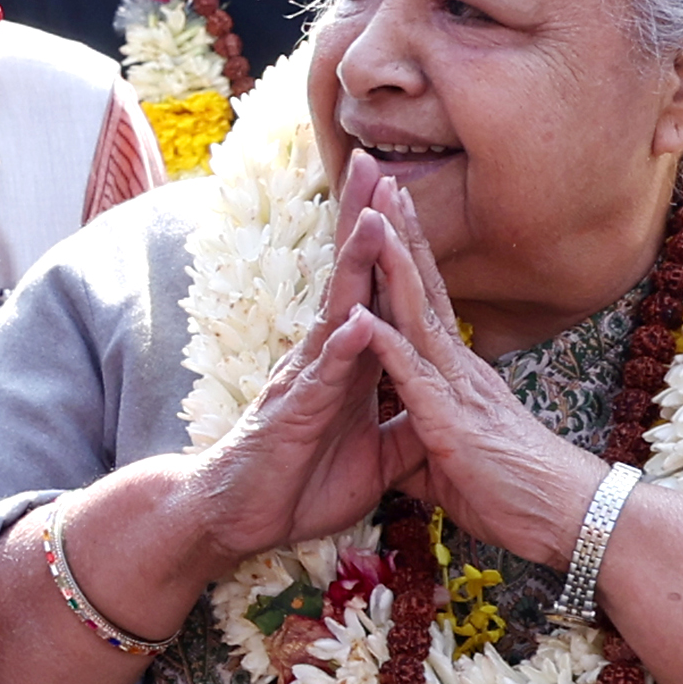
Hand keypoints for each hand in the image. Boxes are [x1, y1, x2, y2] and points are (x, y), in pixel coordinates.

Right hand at [172, 172, 426, 566]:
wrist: (242, 521)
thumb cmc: (301, 483)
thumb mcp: (374, 457)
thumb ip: (405, 427)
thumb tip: (440, 411)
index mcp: (349, 363)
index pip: (373, 290)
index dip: (389, 244)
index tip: (405, 191)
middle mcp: (324, 358)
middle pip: (350, 279)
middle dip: (364, 221)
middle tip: (377, 163)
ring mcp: (307, 381)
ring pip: (336, 313)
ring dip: (354, 267)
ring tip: (372, 219)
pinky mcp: (293, 416)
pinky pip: (321, 379)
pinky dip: (341, 350)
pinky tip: (356, 321)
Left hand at [338, 159, 603, 568]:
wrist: (567, 520)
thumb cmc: (516, 496)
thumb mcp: (452, 468)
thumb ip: (422, 447)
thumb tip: (397, 449)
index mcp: (460, 375)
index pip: (428, 303)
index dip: (407, 257)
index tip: (389, 211)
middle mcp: (461, 369)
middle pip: (424, 288)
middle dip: (401, 233)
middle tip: (380, 180)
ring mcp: (457, 391)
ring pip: (419, 316)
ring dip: (393, 266)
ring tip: (374, 216)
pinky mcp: (451, 424)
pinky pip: (413, 377)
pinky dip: (386, 344)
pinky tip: (363, 314)